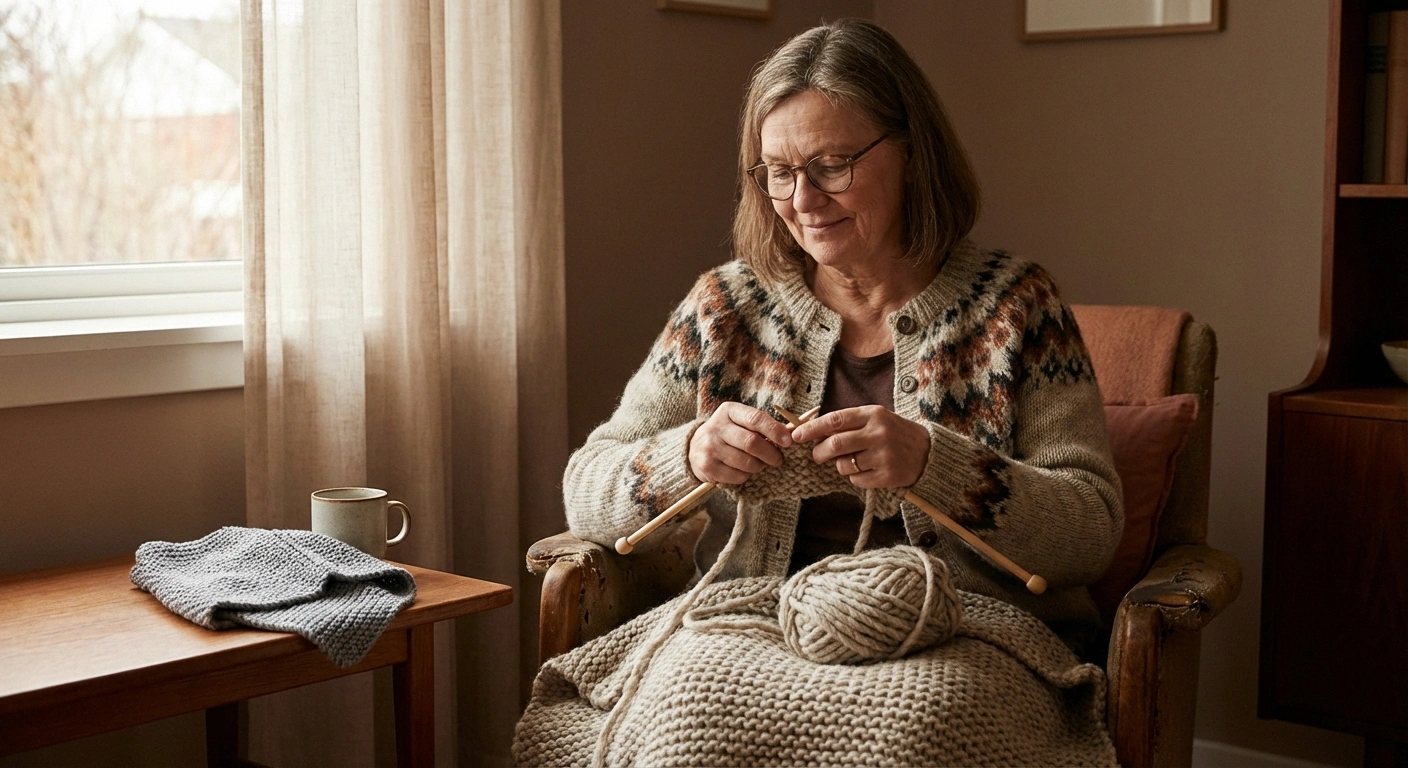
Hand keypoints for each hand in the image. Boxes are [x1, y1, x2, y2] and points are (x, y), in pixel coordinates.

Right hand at [687, 402, 794, 484]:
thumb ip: (761, 425)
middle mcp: (716, 427)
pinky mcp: (707, 466)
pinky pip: (737, 476)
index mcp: (729, 411)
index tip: (788, 442)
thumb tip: (789, 434)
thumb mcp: (740, 422)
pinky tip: (743, 471)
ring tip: (759, 464)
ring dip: (759, 466)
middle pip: (752, 442)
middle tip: (778, 459)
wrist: (695, 448)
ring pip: (746, 462)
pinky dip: (746, 476)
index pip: (755, 418)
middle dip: (771, 453)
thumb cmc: (728, 434)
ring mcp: (709, 447)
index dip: (774, 430)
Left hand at [789, 405, 929, 488]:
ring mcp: (884, 455)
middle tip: (817, 456)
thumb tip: (814, 433)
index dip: (812, 428)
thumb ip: (848, 423)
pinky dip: (855, 477)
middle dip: (819, 452)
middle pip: (835, 444)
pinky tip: (868, 470)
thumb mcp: (875, 418)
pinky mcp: (887, 475)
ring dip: (840, 466)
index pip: (835, 419)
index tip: (796, 436)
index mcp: (873, 414)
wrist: (928, 452)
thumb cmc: (894, 433)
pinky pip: (857, 480)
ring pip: (844, 465)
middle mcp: (878, 433)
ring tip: (852, 461)